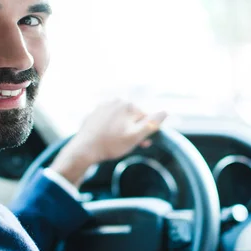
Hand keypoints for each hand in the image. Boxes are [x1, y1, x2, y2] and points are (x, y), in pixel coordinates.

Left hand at [49, 99, 166, 186]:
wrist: (84, 149)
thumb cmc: (111, 144)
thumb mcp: (136, 136)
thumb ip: (152, 124)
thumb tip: (166, 112)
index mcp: (128, 105)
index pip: (146, 118)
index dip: (145, 132)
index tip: (142, 144)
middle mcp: (116, 101)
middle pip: (133, 117)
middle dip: (134, 130)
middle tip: (128, 146)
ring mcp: (103, 106)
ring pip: (121, 118)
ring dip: (123, 129)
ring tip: (117, 143)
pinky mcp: (94, 113)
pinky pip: (109, 120)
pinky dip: (111, 128)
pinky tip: (107, 139)